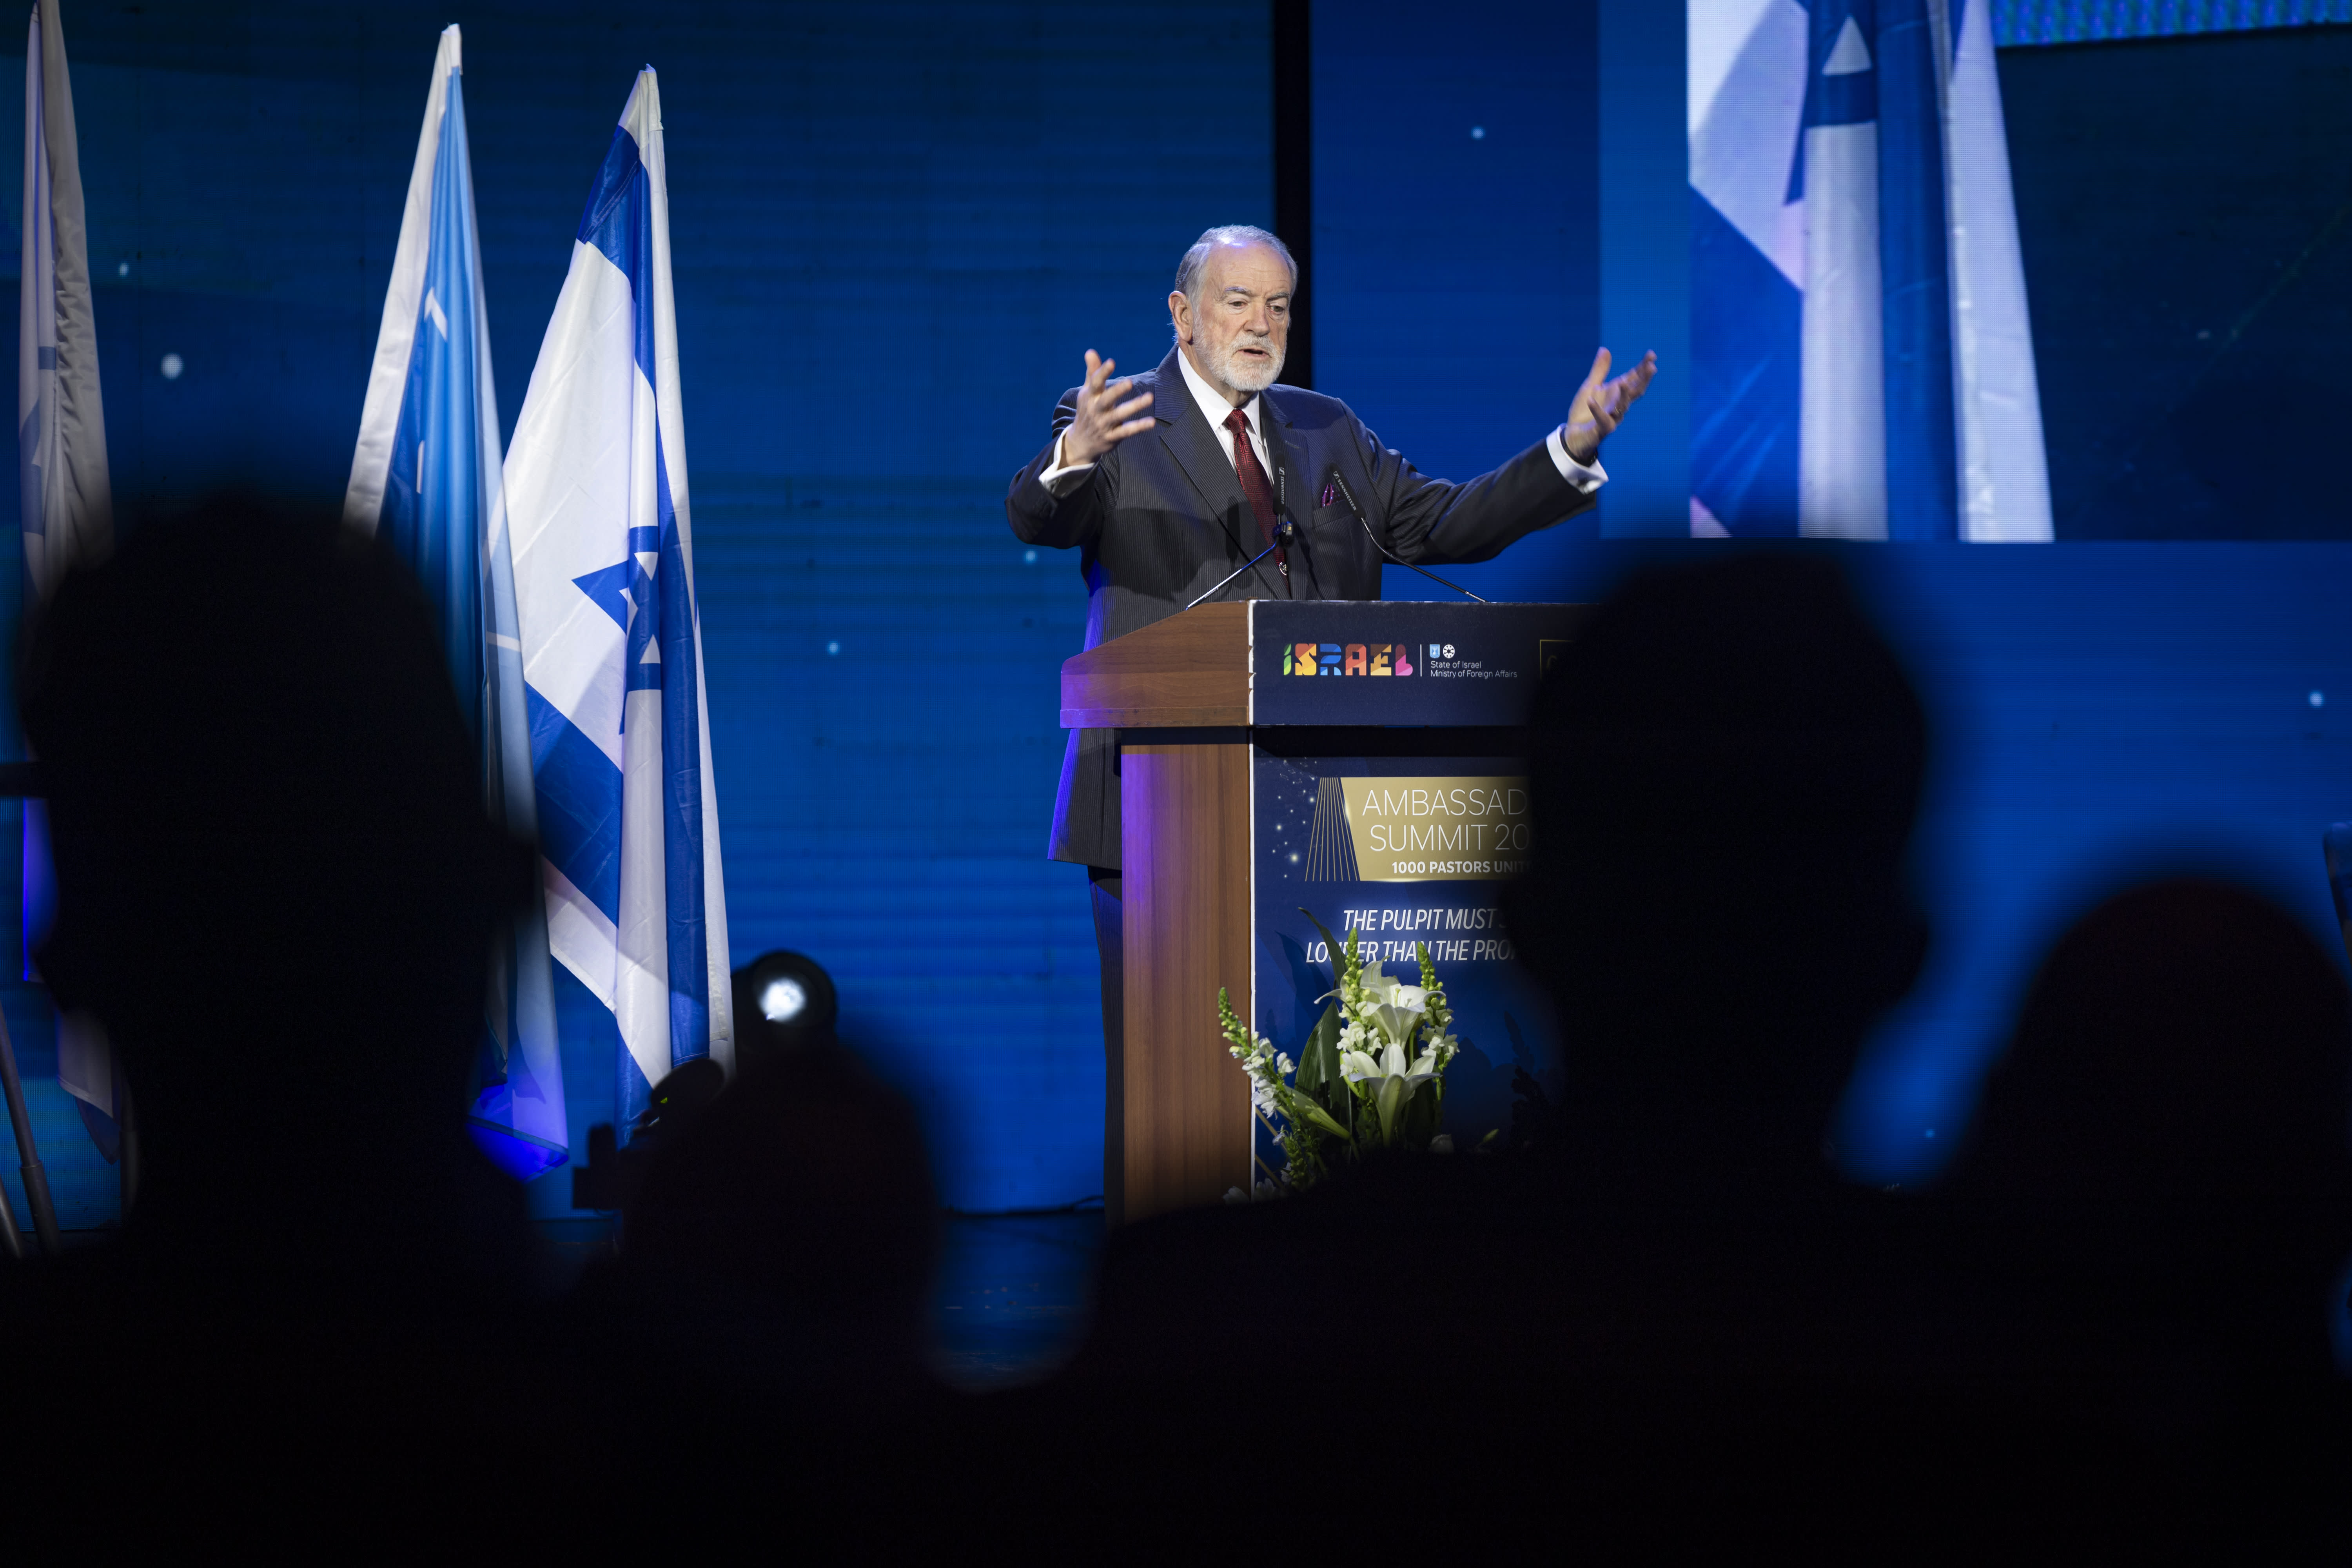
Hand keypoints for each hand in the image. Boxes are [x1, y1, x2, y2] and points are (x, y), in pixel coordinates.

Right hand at [1060, 350, 1154, 466]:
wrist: (1081, 442)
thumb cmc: (1087, 411)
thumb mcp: (1088, 392)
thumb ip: (1092, 372)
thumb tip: (1090, 351)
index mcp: (1089, 397)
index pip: (1095, 383)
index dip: (1102, 372)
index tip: (1111, 362)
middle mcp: (1095, 410)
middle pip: (1106, 399)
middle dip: (1117, 391)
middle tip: (1130, 382)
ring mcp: (1104, 424)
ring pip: (1119, 415)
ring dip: (1134, 406)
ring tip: (1149, 397)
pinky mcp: (1112, 436)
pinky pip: (1126, 431)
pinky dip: (1138, 427)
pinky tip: (1151, 421)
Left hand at [1563, 348, 1657, 464]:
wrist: (1573, 434)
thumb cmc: (1584, 410)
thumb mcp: (1590, 386)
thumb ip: (1599, 370)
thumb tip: (1605, 349)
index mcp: (1617, 392)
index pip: (1634, 378)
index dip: (1643, 367)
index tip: (1652, 354)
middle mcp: (1619, 404)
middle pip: (1635, 391)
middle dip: (1644, 380)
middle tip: (1652, 367)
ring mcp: (1613, 417)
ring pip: (1622, 406)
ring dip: (1623, 395)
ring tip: (1622, 383)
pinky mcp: (1602, 429)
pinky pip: (1602, 419)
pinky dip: (1596, 410)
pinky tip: (1591, 400)